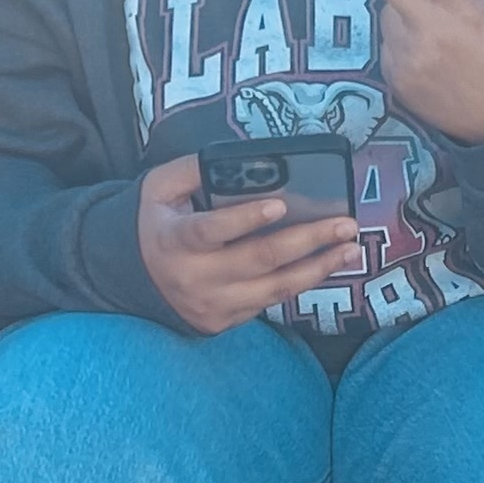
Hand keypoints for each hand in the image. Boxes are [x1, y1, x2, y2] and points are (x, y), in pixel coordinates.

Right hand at [134, 155, 364, 336]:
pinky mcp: (225, 321)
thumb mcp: (159, 189)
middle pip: (260, 259)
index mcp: (176, 240)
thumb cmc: (156, 224)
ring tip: (350, 249)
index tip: (279, 205)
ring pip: (274, 288)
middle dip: (308, 240)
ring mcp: (213, 304)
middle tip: (344, 224)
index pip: (212, 230)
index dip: (245, 219)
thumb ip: (192, 170)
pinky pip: (271, 301)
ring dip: (318, 268)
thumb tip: (241, 161)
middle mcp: (196, 277)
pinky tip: (326, 265)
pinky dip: (301, 283)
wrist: (133, 278)